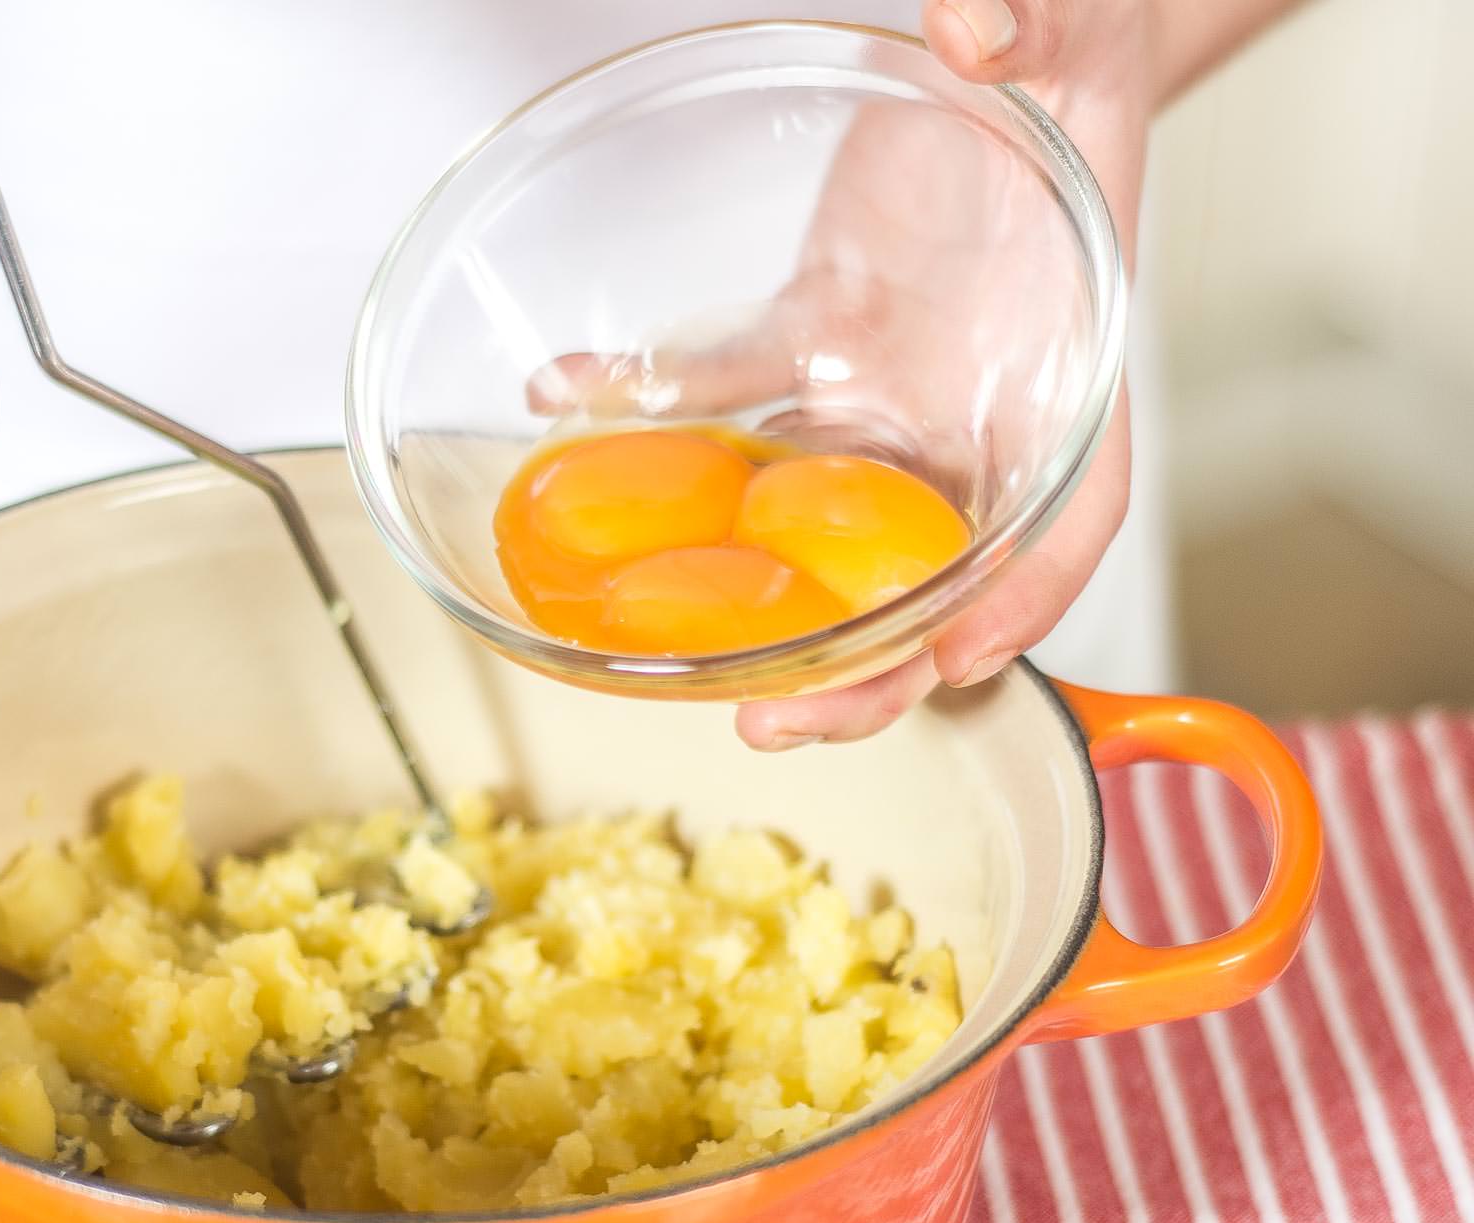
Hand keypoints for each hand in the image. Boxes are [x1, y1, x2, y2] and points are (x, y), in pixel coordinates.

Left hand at [532, 1, 1155, 748]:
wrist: (1016, 40)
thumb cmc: (1070, 49)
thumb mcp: (1071, 29)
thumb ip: (1033, 27)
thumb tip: (979, 24)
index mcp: (1066, 361)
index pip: (1075, 505)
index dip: (1027, 595)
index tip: (964, 659)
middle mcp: (975, 402)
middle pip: (938, 571)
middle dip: (873, 665)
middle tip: (780, 721)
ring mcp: (890, 387)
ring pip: (830, 529)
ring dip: (770, 610)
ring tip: (692, 669)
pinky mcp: (815, 341)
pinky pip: (733, 394)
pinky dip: (662, 412)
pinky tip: (579, 399)